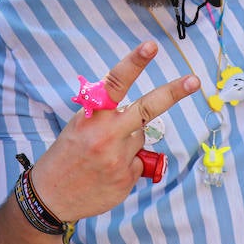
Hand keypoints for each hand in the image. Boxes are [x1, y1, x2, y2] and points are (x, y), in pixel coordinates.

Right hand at [32, 41, 199, 220]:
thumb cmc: (66, 156)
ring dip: (129, 142)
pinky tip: (107, 173)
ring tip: (103, 156)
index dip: (134, 62)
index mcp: (91, 116)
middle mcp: (106, 134)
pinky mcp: (126, 179)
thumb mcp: (78, 126)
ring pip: (141, 137)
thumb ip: (105, 116)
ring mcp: (118, 158)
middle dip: (173, 93)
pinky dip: (128, 165)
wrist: (50, 197)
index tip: (151, 46)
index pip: (115, 83)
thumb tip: (137, 116)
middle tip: (194, 80)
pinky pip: (139, 163)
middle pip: (147, 108)